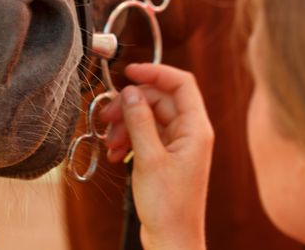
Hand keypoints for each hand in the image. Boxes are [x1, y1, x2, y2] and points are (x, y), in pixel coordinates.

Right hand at [100, 63, 213, 248]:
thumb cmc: (168, 206)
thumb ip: (140, 121)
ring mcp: (178, 144)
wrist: (171, 240)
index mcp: (196, 129)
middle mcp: (190, 132)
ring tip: (111, 142)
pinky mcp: (165, 156)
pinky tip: (117, 153)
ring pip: (148, 117)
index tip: (129, 71)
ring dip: (126, 124)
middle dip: (131, 105)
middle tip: (108, 115)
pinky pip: (145, 134)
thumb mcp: (149, 158)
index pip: (181, 83)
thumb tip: (130, 92)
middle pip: (159, 100)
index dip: (155, 72)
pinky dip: (128, 138)